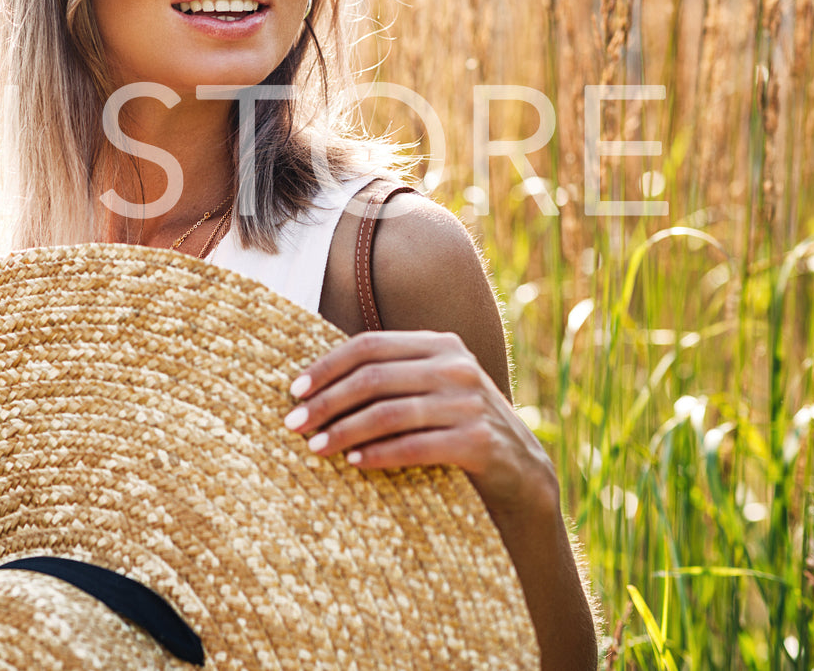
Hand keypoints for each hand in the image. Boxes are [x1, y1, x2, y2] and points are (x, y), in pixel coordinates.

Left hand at [282, 330, 557, 515]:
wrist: (520, 470)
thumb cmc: (455, 426)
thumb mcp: (430, 387)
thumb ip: (389, 375)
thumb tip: (311, 384)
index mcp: (439, 344)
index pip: (369, 345)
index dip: (327, 366)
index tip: (294, 391)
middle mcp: (456, 366)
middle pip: (373, 378)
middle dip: (326, 401)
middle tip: (293, 424)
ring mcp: (470, 402)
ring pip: (389, 412)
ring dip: (344, 431)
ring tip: (314, 448)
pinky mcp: (479, 441)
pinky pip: (415, 446)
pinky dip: (379, 454)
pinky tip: (354, 463)